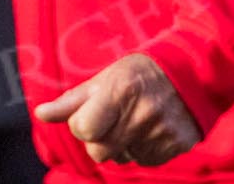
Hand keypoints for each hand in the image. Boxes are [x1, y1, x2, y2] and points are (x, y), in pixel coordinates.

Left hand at [33, 53, 200, 167]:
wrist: (192, 71)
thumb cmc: (140, 73)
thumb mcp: (104, 78)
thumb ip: (72, 100)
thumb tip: (41, 114)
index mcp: (119, 91)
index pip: (82, 129)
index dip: (82, 123)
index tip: (91, 112)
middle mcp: (141, 114)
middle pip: (98, 152)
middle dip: (98, 138)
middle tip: (112, 118)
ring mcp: (161, 132)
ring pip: (121, 158)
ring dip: (122, 144)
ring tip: (135, 119)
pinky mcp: (178, 145)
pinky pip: (145, 160)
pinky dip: (143, 148)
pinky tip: (151, 127)